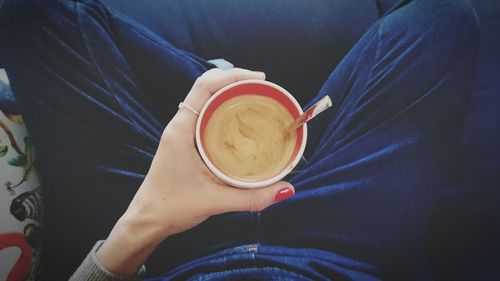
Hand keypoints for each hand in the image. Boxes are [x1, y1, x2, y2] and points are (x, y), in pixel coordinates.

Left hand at [95, 68, 294, 275]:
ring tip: (255, 97)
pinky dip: (223, 109)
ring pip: (206, 100)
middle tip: (263, 88)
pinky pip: (205, 115)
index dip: (233, 75)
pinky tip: (240, 119)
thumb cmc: (172, 207)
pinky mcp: (184, 141)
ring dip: (229, 93)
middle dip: (235, 81)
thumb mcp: (215, 201)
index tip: (259, 78)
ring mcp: (181, 132)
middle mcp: (180, 125)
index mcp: (181, 130)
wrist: (148, 220)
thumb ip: (252, 197)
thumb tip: (286, 189)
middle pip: (207, 87)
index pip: (205, 86)